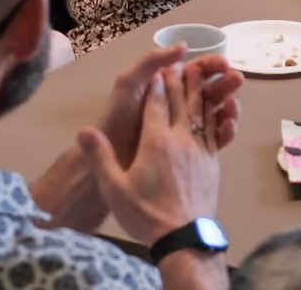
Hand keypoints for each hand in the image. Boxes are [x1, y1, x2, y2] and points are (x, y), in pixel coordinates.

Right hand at [76, 65, 220, 246]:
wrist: (183, 237)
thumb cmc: (145, 214)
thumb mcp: (114, 188)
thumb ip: (100, 157)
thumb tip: (83, 130)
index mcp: (156, 141)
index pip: (156, 104)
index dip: (156, 85)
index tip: (156, 69)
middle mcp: (181, 138)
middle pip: (181, 101)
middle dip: (178, 79)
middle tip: (178, 62)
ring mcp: (200, 148)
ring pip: (201, 110)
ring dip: (199, 90)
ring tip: (199, 74)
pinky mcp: (213, 161)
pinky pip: (216, 129)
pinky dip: (216, 113)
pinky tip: (217, 108)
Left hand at [97, 47, 244, 166]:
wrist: (109, 161)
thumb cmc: (117, 120)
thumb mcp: (129, 83)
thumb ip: (153, 61)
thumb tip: (184, 47)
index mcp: (166, 87)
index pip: (195, 71)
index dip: (211, 65)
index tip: (224, 64)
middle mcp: (178, 105)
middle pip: (210, 89)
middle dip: (226, 83)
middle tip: (238, 80)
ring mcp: (185, 128)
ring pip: (215, 113)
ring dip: (229, 106)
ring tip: (233, 107)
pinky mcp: (191, 150)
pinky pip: (214, 138)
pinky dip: (225, 131)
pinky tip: (229, 128)